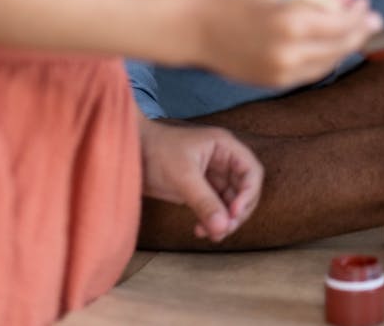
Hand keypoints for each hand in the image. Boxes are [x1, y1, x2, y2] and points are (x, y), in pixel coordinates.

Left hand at [138, 115, 263, 241]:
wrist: (131, 153)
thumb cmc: (157, 152)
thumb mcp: (183, 176)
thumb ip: (204, 202)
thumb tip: (223, 228)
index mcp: (225, 147)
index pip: (251, 171)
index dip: (248, 194)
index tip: (234, 214)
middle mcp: (223, 160)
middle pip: (245, 190)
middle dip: (237, 212)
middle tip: (224, 230)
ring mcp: (212, 175)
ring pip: (231, 202)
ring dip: (224, 221)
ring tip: (211, 235)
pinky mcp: (200, 189)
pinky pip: (215, 208)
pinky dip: (212, 221)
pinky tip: (199, 231)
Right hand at [190, 0, 383, 87]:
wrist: (199, 28)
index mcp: (292, 22)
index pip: (340, 23)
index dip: (358, 15)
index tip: (368, 4)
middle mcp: (290, 52)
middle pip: (339, 45)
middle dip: (359, 31)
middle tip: (372, 18)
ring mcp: (282, 72)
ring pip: (328, 62)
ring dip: (345, 46)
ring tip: (354, 29)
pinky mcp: (274, 83)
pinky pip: (311, 73)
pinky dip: (326, 59)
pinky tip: (331, 44)